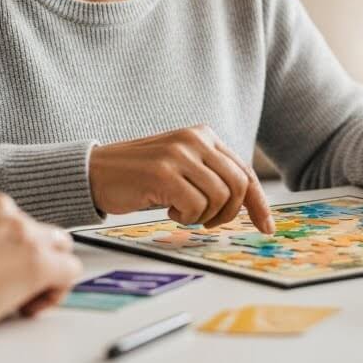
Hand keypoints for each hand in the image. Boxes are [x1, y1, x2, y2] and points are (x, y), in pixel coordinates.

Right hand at [89, 125, 273, 231]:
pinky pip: (195, 206)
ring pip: (219, 198)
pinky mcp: (163, 173)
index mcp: (204, 135)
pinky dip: (184, 217)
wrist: (95, 172)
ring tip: (180, 212)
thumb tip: (246, 203)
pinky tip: (167, 210)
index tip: (267, 227)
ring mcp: (179, 155)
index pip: (245, 172)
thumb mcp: (183, 166)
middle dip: (229, 214)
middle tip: (207, 222)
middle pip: (238, 186)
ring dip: (202, 216)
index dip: (258, 203)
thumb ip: (211, 175)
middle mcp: (195, 139)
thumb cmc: (141, 176)